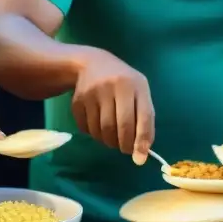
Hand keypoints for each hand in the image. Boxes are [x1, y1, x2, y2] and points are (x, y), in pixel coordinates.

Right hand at [72, 49, 154, 163]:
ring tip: (112, 137)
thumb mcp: (139, 93)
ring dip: (109, 141)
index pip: (143, 116)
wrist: (92, 63)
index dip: (142, 140)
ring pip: (102, 130)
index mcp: (136, 84)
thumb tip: (142, 154)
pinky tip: (98, 127)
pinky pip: (86, 128)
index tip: (140, 158)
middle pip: (121, 126)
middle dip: (124, 144)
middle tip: (125, 149)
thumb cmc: (123, 83)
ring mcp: (94, 92)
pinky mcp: (78, 99)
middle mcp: (115, 85)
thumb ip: (145, 121)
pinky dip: (94, 135)